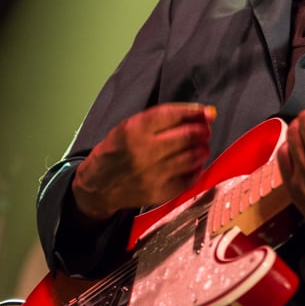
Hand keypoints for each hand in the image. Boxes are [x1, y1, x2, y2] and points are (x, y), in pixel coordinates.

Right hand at [72, 103, 214, 220]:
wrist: (98, 185)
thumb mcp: (129, 126)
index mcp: (134, 130)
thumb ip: (163, 118)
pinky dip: (197, 169)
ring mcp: (152, 174)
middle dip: (202, 131)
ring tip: (201, 146)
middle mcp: (144, 151)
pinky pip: (189, 179)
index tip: (206, 113)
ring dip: (203, 149)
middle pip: (187, 136)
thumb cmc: (116, 151)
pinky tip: (194, 164)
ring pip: (192, 157)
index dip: (194, 112)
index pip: (173, 115)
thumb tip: (202, 113)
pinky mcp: (159, 193)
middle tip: (204, 130)